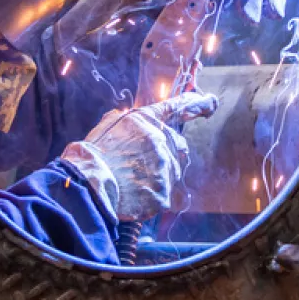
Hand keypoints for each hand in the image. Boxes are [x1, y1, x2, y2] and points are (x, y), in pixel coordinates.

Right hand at [59, 92, 218, 221]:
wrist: (87, 184)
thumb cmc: (93, 156)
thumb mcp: (107, 126)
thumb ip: (125, 120)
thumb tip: (129, 118)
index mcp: (146, 120)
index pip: (178, 107)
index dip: (197, 104)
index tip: (211, 102)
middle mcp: (160, 139)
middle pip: (178, 146)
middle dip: (166, 155)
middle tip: (142, 166)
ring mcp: (164, 166)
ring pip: (172, 172)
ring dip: (158, 177)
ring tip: (133, 182)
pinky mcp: (163, 191)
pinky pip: (165, 194)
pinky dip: (152, 197)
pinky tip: (135, 196)